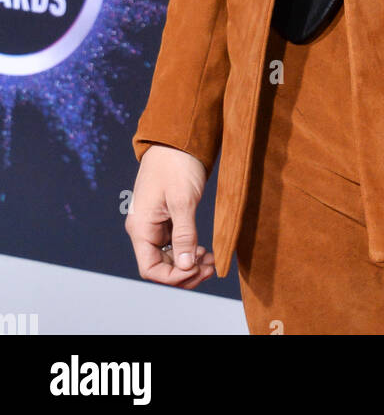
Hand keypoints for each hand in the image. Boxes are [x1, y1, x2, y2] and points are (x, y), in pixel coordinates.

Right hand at [125, 144, 215, 288]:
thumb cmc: (176, 164)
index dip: (174, 277)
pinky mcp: (167, 217)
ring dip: (189, 263)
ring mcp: (155, 223)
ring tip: (211, 261)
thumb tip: (185, 266)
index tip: (196, 269)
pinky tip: (205, 250)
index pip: (150, 268)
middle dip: (185, 272)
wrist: (177, 137)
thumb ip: (184, 234)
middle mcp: (144, 229)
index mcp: (141, 227)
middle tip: (210, 268)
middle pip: (160, 266)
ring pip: (170, 256)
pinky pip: (175, 243)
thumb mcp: (183, 200)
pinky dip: (189, 250)